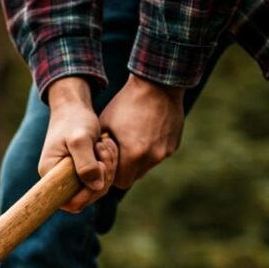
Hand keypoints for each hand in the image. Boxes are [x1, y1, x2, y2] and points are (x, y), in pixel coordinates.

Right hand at [42, 77, 118, 212]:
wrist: (73, 106)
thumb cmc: (74, 119)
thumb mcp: (80, 139)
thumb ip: (86, 163)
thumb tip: (96, 187)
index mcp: (50, 175)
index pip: (71, 202)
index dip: (89, 192)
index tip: (99, 165)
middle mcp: (57, 181)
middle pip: (87, 198)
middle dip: (103, 177)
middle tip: (105, 149)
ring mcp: (70, 178)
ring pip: (96, 190)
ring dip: (108, 169)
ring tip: (106, 145)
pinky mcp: (81, 173)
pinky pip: (99, 180)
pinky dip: (108, 166)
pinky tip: (107, 147)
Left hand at [99, 74, 185, 188]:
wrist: (157, 85)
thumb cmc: (126, 103)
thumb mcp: (105, 125)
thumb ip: (102, 149)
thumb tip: (95, 163)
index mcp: (133, 155)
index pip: (121, 182)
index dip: (114, 175)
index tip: (111, 161)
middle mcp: (152, 158)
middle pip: (135, 177)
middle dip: (126, 169)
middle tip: (121, 152)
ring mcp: (165, 152)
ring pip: (147, 167)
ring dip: (139, 159)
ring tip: (134, 139)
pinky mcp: (173, 146)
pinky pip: (158, 155)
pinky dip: (152, 149)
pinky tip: (147, 132)